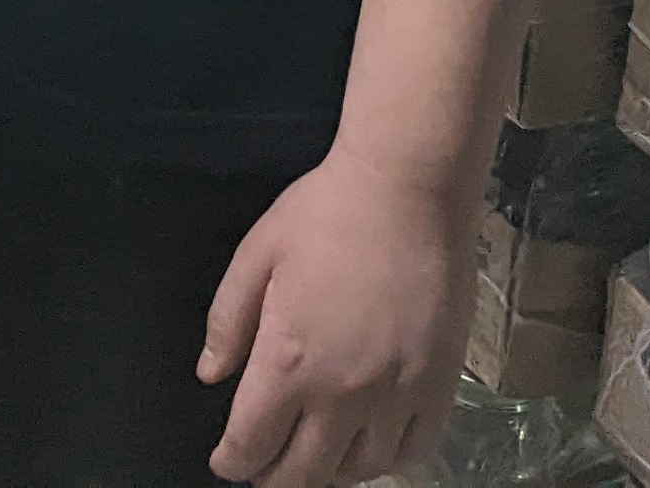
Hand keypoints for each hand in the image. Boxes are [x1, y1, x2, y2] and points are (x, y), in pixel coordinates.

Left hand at [198, 150, 466, 486]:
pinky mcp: (440, 386)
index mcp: (288, 362)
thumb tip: (210, 375)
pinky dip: (388, 461)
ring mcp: (397, 395)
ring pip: (360, 469)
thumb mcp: (256, 255)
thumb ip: (229, 322)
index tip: (227, 462)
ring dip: (330, 473)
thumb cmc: (324, 214)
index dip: (233, 462)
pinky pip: (415, 450)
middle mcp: (343, 393)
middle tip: (264, 469)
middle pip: (305, 472)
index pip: (252, 442)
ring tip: (315, 458)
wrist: (407, 190)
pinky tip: (371, 448)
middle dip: (275, 478)